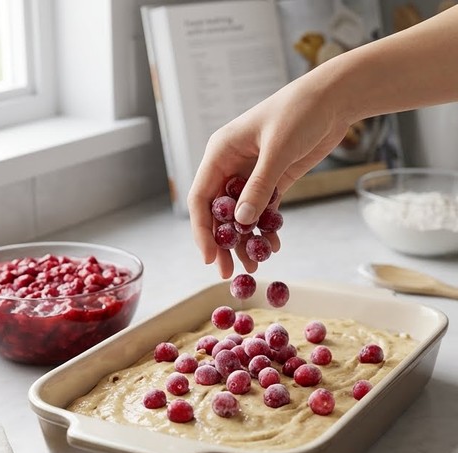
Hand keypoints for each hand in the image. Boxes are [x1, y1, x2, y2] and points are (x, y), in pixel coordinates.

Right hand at [187, 69, 351, 277]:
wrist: (335, 97)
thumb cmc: (300, 111)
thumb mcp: (278, 149)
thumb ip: (259, 186)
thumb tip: (240, 221)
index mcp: (220, 152)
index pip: (201, 197)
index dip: (202, 229)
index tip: (209, 256)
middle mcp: (231, 165)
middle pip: (218, 211)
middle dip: (222, 242)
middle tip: (228, 271)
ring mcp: (252, 173)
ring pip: (240, 214)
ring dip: (245, 239)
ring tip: (254, 265)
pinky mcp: (274, 178)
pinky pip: (263, 210)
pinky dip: (265, 228)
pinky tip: (272, 246)